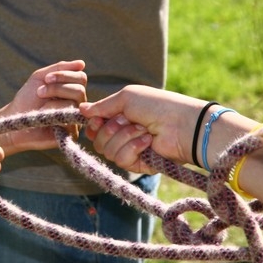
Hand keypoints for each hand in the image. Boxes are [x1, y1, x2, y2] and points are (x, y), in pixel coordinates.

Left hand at [0, 60, 86, 153]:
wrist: (13, 121)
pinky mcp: (70, 133)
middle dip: (58, 86)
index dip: (65, 74)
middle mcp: (77, 105)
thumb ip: (60, 69)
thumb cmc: (27, 100)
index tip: (46, 78)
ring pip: (75, 102)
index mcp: (71, 91)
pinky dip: (53, 110)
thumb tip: (82, 63)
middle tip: (39, 91)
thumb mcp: (41, 78)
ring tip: (39, 102)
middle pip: (80, 89)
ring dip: (54, 96)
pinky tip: (42, 114)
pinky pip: (69, 116)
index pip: (81, 78)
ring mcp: (74, 119)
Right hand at [79, 85, 205, 172]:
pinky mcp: (139, 164)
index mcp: (118, 117)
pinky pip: (121, 160)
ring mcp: (130, 150)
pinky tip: (147, 141)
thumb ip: (102, 106)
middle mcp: (122, 134)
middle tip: (126, 120)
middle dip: (110, 129)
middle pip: (97, 140)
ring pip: (107, 151)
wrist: (181, 124)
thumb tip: (81, 109)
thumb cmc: (156, 105)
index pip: (94, 127)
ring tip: (143, 130)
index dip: (93, 124)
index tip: (98, 118)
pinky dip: (133, 148)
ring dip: (124, 137)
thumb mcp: (125, 98)